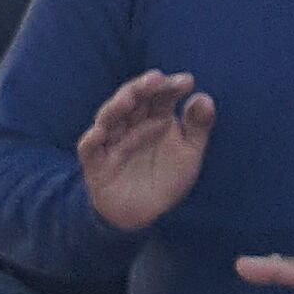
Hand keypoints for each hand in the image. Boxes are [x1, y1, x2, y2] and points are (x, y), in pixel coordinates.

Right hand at [80, 72, 214, 232]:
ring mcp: (112, 142)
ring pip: (109, 118)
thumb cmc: (168, 178)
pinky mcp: (96, 164)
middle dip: (141, 87)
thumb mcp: (189, 153)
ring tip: (128, 98)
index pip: (160, 95)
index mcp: (156, 118)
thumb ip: (198, 127)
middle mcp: (132, 125)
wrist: (146, 214)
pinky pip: (90, 149)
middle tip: (155, 79)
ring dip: (116, 107)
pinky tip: (100, 132)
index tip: (187, 82)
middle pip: (132, 99)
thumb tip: (203, 98)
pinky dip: (92, 140)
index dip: (171, 86)